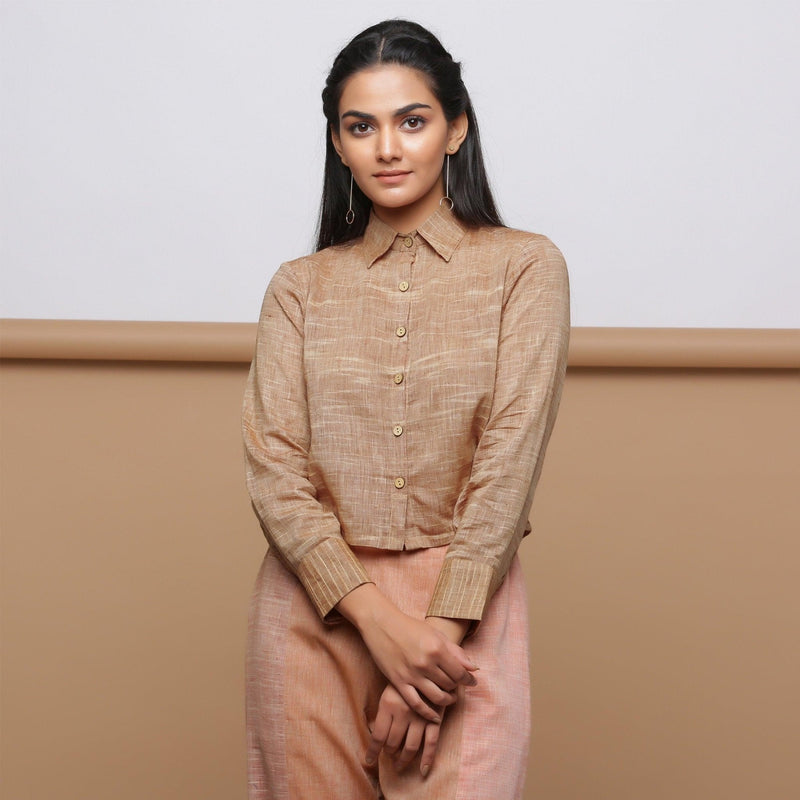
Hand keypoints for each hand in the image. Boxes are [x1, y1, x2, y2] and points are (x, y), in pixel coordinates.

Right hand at [336, 585, 476, 722]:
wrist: (381, 624)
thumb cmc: (410, 627)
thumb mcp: (435, 634)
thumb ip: (455, 651)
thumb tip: (474, 668)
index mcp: (437, 648)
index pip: (460, 673)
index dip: (468, 679)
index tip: (471, 681)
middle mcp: (426, 663)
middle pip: (449, 685)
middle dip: (456, 687)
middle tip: (456, 685)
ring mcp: (412, 674)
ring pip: (437, 697)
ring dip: (447, 700)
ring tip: (449, 697)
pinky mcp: (398, 682)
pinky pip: (417, 704)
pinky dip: (428, 713)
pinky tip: (435, 716)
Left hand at [366, 684, 445, 776]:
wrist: (428, 665)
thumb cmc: (404, 679)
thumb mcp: (389, 691)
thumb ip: (383, 712)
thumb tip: (376, 735)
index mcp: (388, 705)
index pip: (378, 736)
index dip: (373, 751)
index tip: (369, 760)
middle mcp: (403, 713)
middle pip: (393, 743)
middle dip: (389, 753)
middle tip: (389, 755)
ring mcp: (420, 717)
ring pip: (410, 747)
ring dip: (403, 759)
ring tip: (399, 764)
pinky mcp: (435, 719)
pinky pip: (431, 743)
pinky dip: (427, 759)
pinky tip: (423, 771)